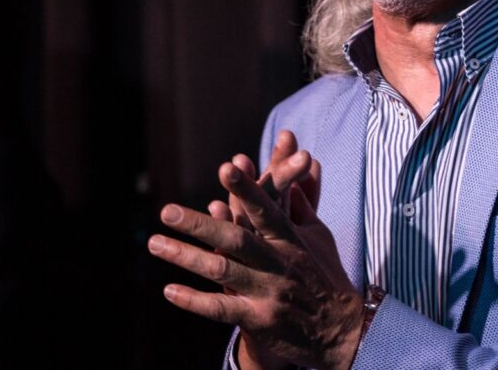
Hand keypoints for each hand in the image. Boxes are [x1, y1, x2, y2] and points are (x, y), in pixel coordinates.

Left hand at [149, 146, 362, 369]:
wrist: (342, 331)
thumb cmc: (327, 277)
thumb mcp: (319, 237)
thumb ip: (301, 207)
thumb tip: (291, 177)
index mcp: (291, 239)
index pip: (266, 209)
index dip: (247, 188)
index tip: (227, 166)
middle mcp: (278, 262)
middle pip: (235, 238)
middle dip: (199, 224)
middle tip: (167, 211)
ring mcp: (268, 292)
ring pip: (222, 271)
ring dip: (186, 257)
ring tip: (155, 243)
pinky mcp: (260, 320)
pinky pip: (222, 309)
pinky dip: (195, 300)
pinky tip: (170, 290)